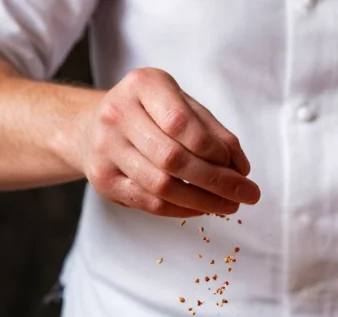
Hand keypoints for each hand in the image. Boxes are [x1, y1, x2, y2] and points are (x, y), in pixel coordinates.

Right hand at [73, 68, 259, 217]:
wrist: (90, 127)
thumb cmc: (149, 114)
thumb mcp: (182, 106)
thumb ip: (213, 131)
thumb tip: (240, 168)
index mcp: (142, 85)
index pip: (181, 122)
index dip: (214, 150)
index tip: (240, 168)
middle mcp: (118, 114)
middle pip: (173, 158)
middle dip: (217, 182)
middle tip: (247, 195)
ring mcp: (106, 149)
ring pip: (161, 186)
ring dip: (203, 201)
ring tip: (229, 205)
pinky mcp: (104, 181)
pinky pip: (149, 203)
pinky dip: (182, 210)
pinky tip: (202, 208)